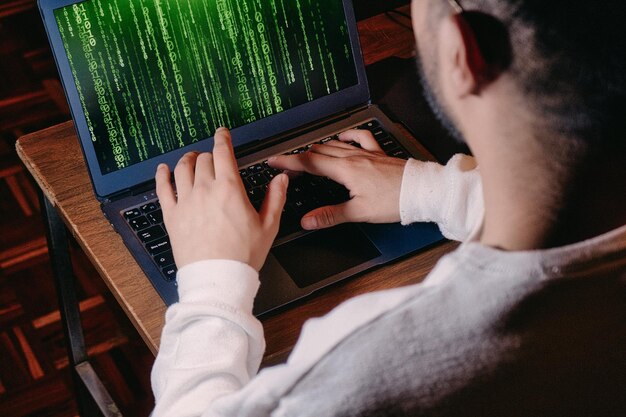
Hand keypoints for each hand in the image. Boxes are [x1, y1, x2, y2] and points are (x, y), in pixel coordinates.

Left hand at [155, 128, 288, 270]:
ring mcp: (186, 202)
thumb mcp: (268, 227)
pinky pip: (162, 189)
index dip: (222, 138)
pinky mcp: (172, 216)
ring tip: (191, 158)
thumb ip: (275, 198)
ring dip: (187, 159)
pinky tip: (163, 170)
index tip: (222, 133)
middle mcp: (205, 191)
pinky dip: (162, 175)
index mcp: (229, 190)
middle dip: (209, 154)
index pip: (223, 153)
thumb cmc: (242, 256)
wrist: (218, 279)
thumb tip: (281, 180)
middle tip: (212, 156)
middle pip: (203, 160)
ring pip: (182, 169)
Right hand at [268, 129, 407, 229]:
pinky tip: (343, 137)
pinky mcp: (379, 154)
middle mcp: (354, 158)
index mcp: (346, 171)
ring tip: (307, 153)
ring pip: (336, 145)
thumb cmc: (396, 201)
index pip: (310, 163)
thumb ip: (331, 215)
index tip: (274, 160)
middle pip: (319, 152)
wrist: (423, 191)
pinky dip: (348, 136)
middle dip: (299, 156)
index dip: (289, 161)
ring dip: (318, 148)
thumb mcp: (360, 212)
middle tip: (286, 162)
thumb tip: (307, 221)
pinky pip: (360, 138)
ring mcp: (367, 153)